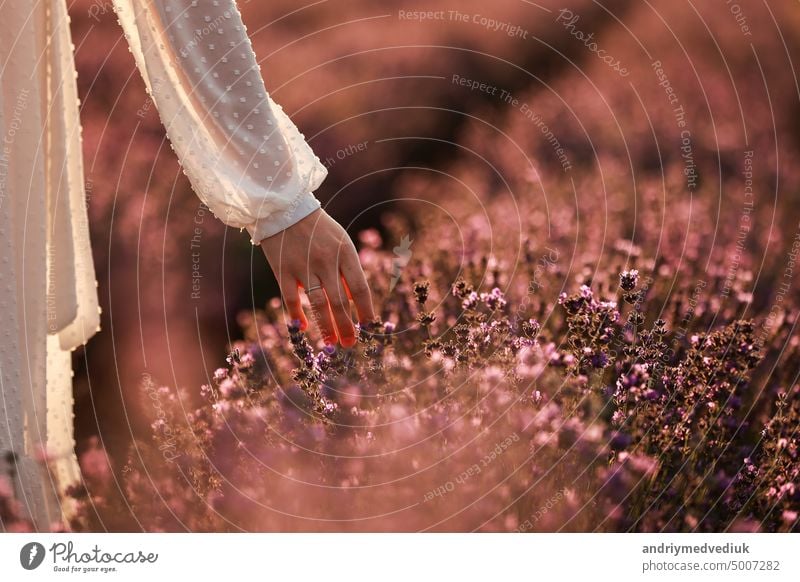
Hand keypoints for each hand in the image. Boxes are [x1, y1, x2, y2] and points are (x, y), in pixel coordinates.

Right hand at [260, 208, 375, 347]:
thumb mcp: (341, 242)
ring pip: (317, 303)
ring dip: (326, 326)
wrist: (285, 208)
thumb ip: (348, 270)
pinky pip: (292, 298)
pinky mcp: (283, 269)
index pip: (360, 287)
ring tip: (332, 343)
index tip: (369, 327)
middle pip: (340, 300)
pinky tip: (302, 328)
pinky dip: (297, 315)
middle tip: (350, 344)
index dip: (365, 310)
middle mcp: (326, 260)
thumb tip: (357, 302)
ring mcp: (303, 265)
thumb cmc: (319, 229)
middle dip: (347, 325)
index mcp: (345, 252)